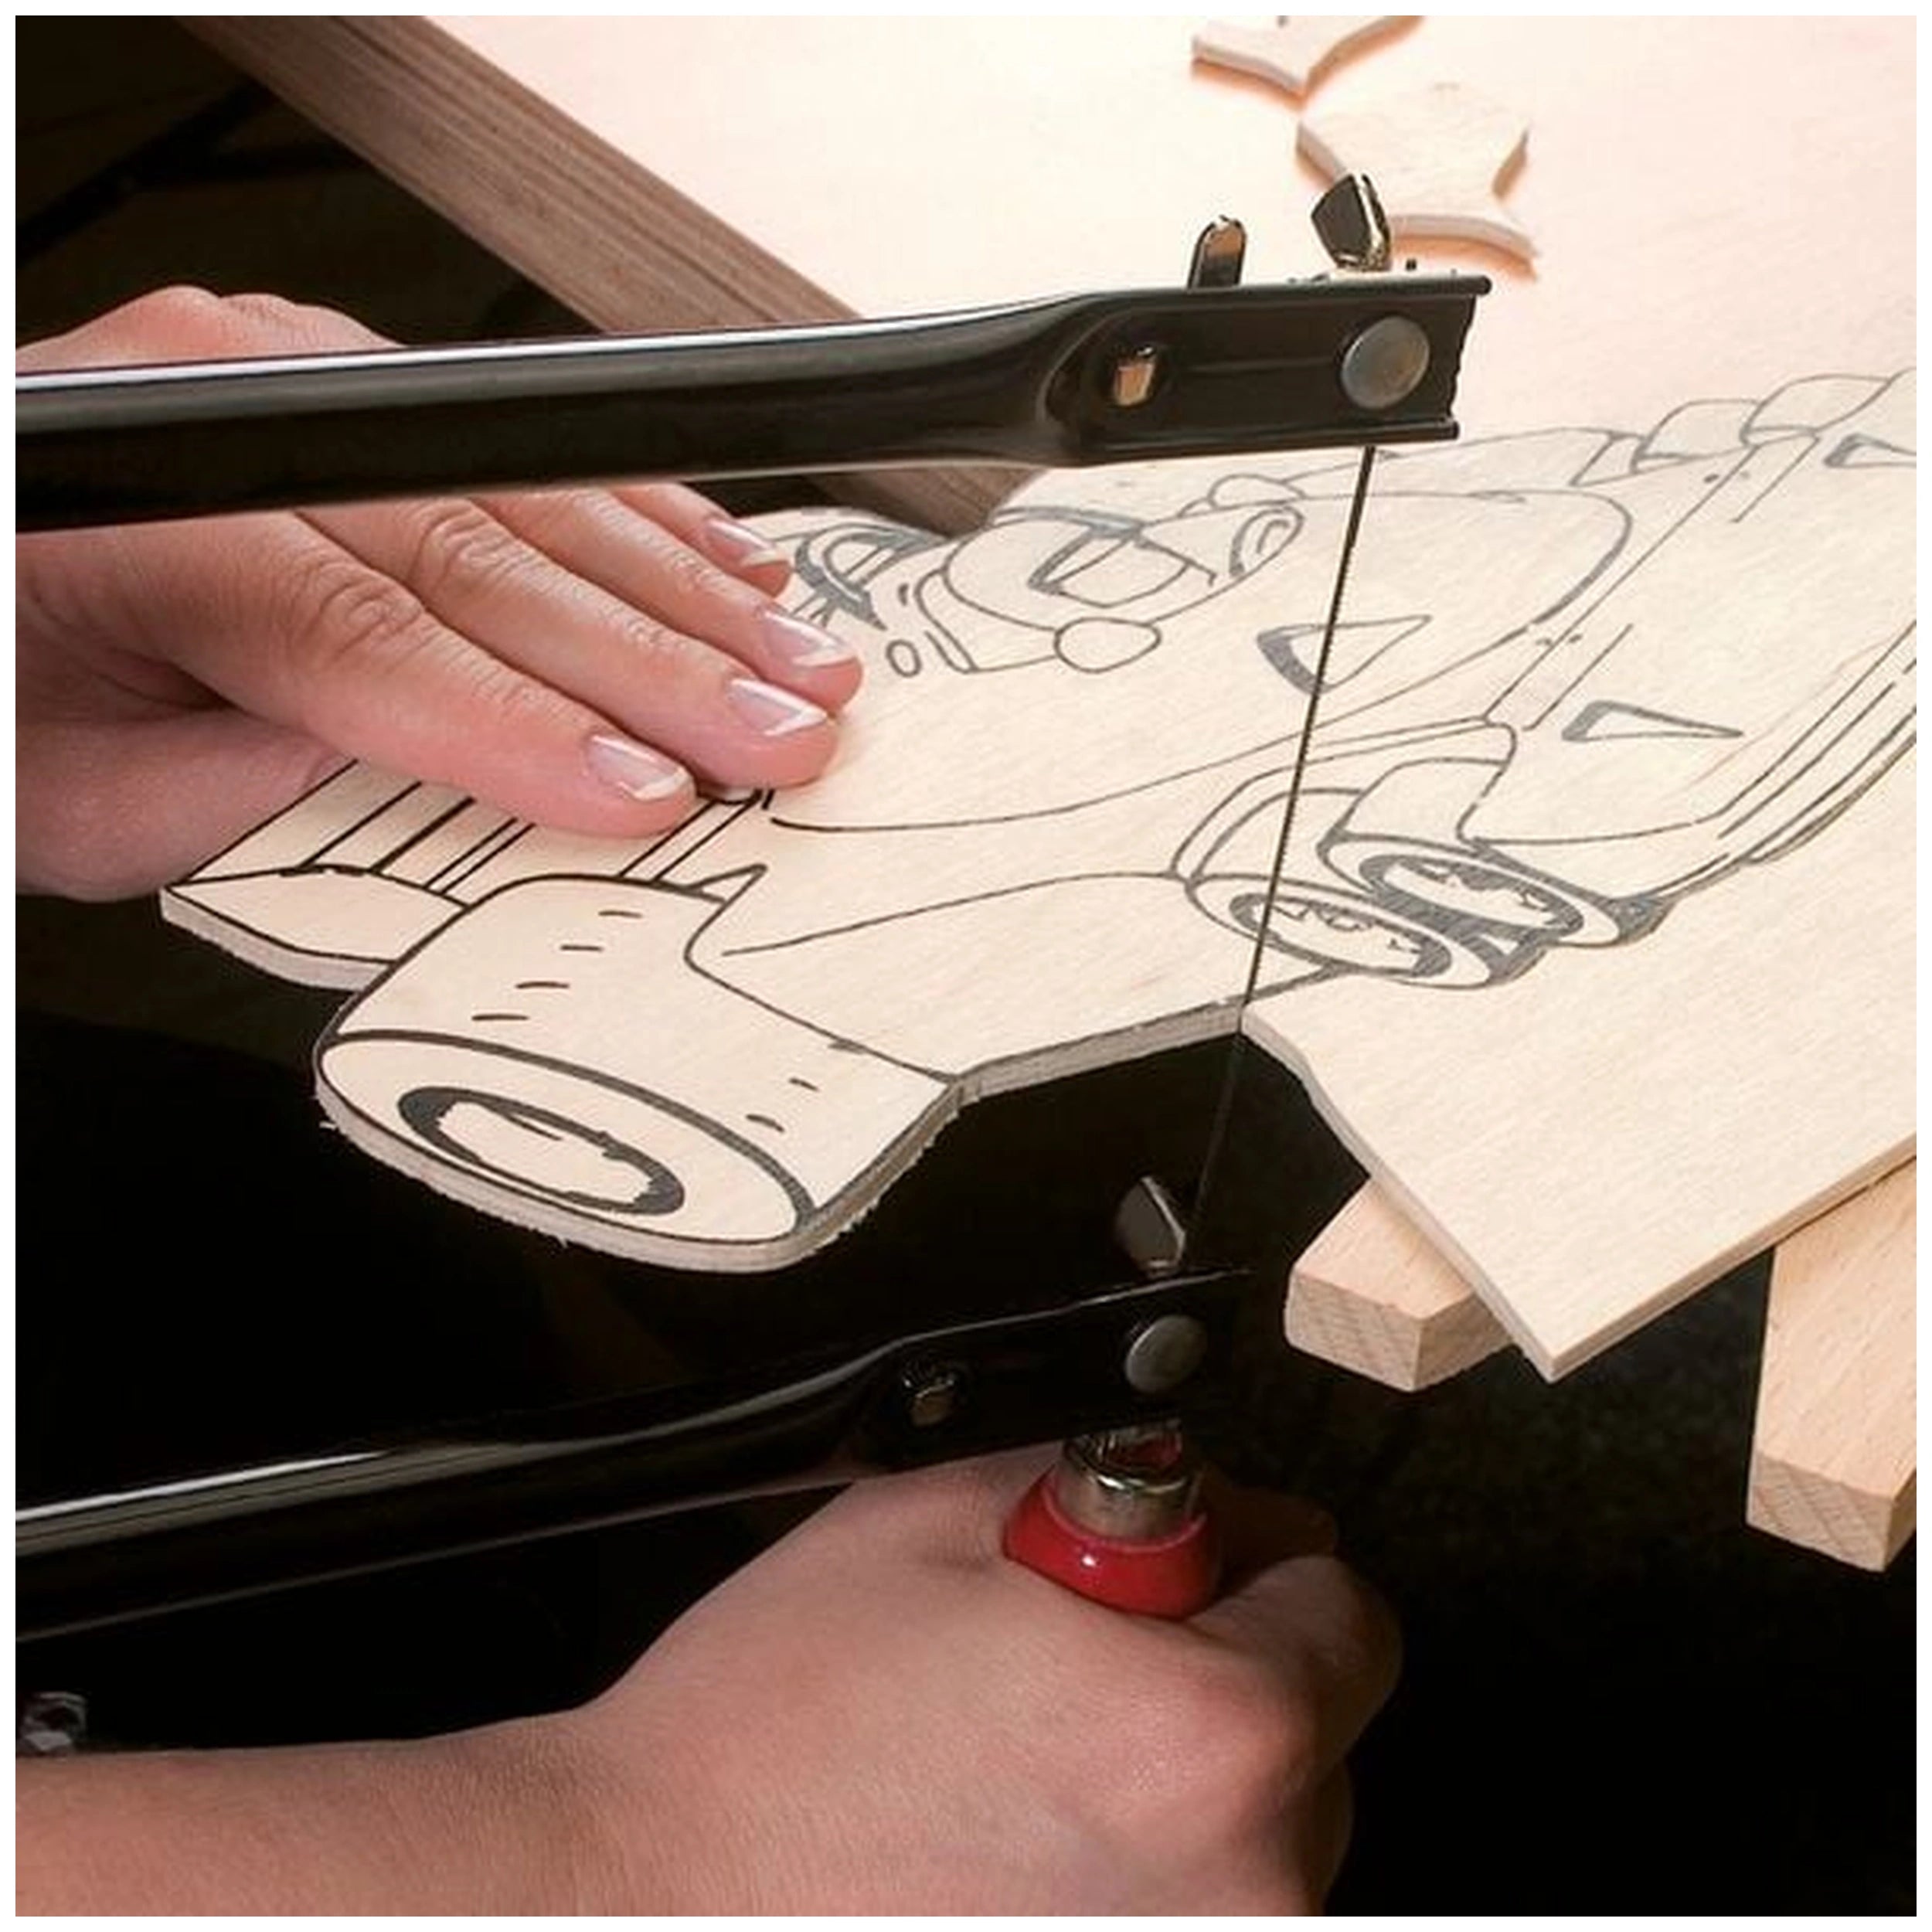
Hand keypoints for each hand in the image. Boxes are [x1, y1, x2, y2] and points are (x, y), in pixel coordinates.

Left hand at [16, 288, 862, 899]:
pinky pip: (524, 442)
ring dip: (684, 585)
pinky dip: (638, 512)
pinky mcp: (348, 377)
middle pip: (479, 548)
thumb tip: (473, 803)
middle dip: (651, 658)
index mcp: (136, 515)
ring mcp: (292, 371)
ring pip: (528, 486)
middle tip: (780, 735)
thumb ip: (270, 796)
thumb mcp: (95, 804)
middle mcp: (223, 408)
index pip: (364, 632)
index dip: (519, 722)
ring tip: (795, 663)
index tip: (648, 794)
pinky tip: (727, 563)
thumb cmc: (4, 701)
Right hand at [16, 1454, 1395, 1912]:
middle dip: (1215, 1678)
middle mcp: (1244, 1890)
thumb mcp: (947, 1517)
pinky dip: (1127, 1882)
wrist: (644, 1899)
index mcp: (1215, 1737)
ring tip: (1016, 1773)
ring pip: (1251, 1845)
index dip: (1257, 1566)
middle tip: (1069, 1666)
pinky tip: (1009, 1851)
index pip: (1350, 1616)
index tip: (1187, 1566)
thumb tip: (1204, 1505)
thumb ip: (1118, 1486)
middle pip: (1314, 1739)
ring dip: (1171, 1791)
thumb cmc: (777, 1727)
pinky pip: (1183, 1917)